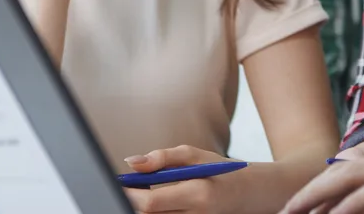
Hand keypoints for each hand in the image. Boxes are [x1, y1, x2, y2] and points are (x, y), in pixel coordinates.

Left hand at [123, 145, 241, 213]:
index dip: (129, 194)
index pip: (150, 202)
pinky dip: (152, 211)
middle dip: (131, 200)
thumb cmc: (218, 171)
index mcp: (197, 194)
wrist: (244, 194)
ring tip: (144, 190)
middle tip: (128, 185)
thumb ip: (162, 158)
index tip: (119, 182)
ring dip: (141, 206)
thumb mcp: (194, 155)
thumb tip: (131, 163)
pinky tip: (155, 200)